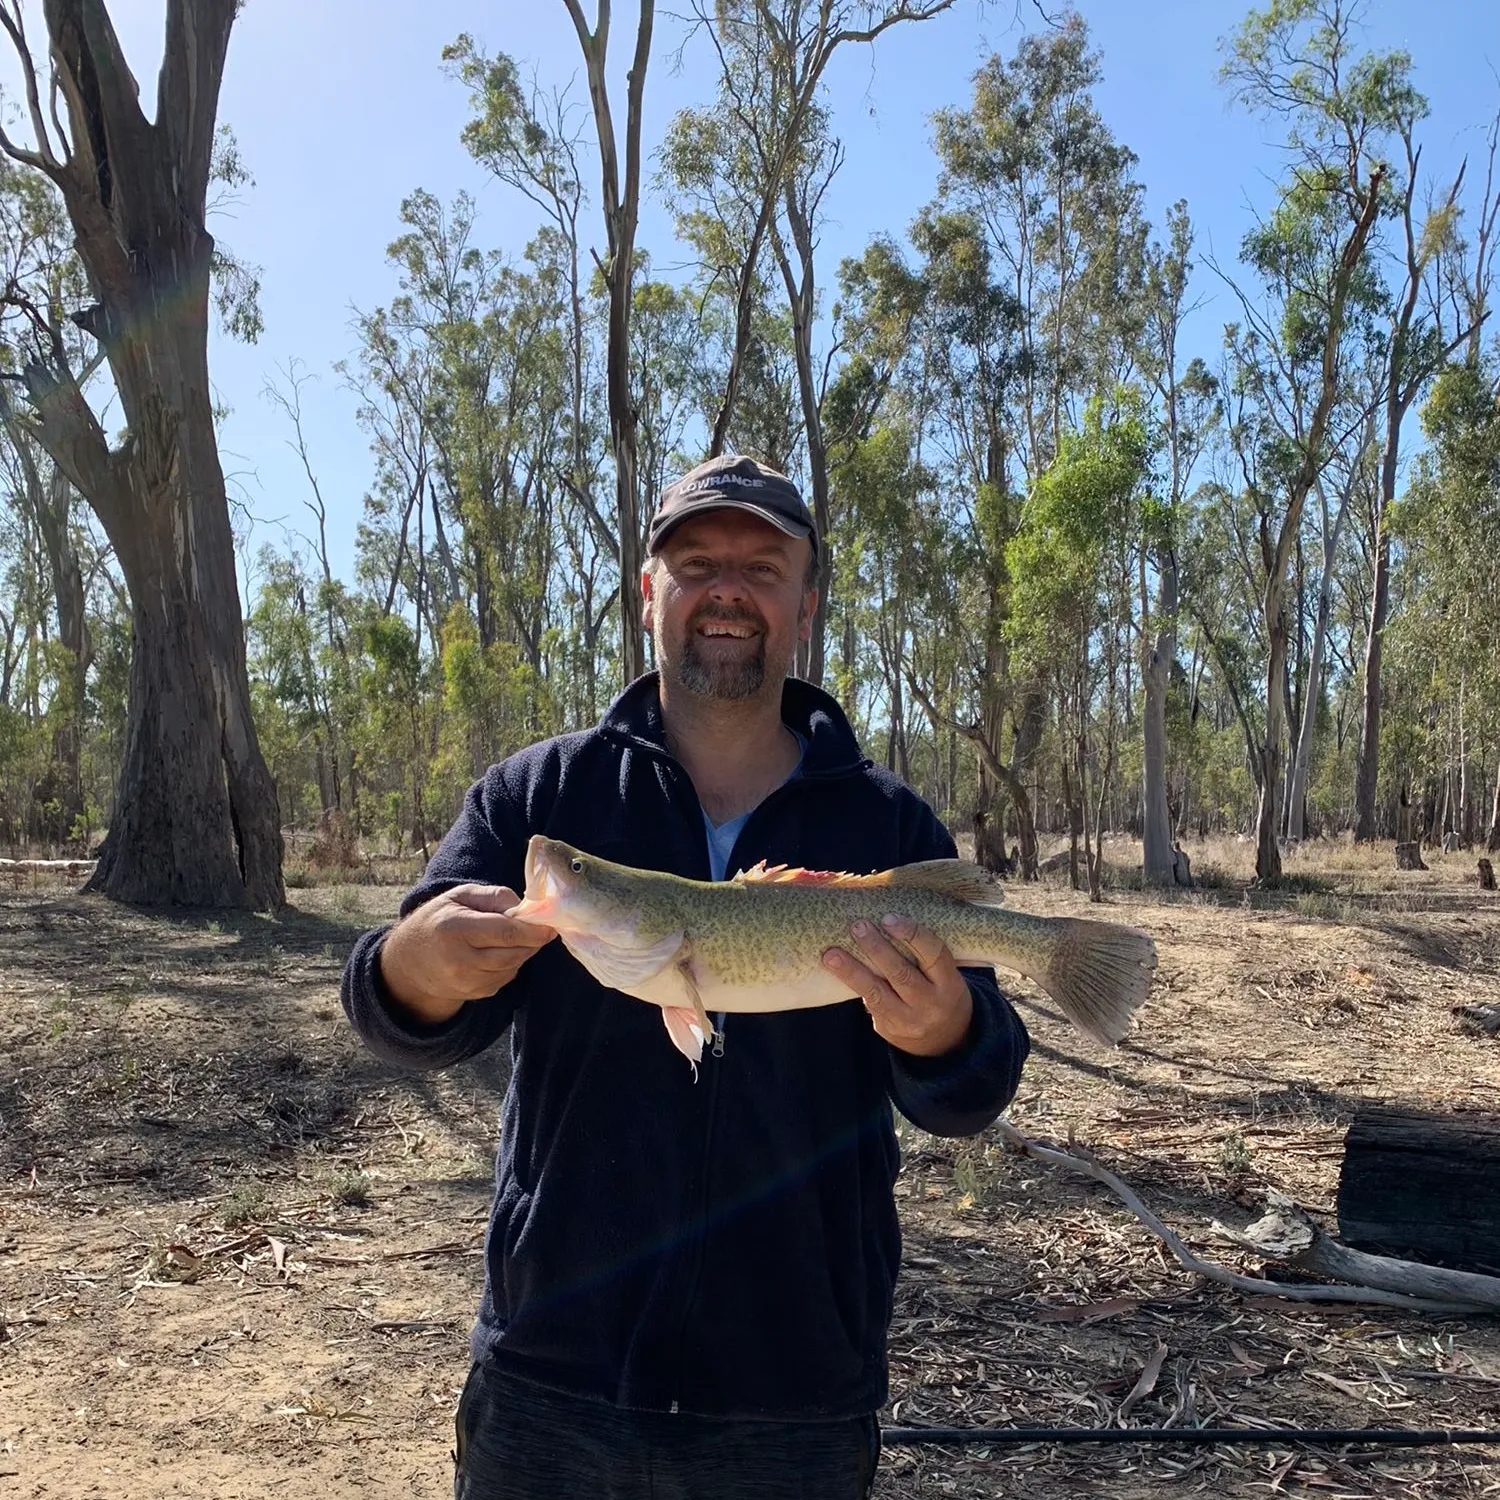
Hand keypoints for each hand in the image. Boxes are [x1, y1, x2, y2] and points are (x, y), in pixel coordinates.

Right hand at [378, 884, 555, 1026]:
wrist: (408, 962)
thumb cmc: (437, 920)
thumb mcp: (459, 896)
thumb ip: (494, 896)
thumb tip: (525, 908)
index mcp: (455, 929)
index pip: (505, 933)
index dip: (532, 930)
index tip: (550, 925)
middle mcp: (460, 959)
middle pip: (513, 953)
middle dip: (532, 941)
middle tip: (540, 928)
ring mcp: (466, 981)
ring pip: (512, 967)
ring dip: (522, 952)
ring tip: (514, 937)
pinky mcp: (474, 994)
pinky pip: (505, 978)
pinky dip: (511, 965)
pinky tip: (499, 953)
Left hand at [822, 914, 973, 1058]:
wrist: (945, 1041)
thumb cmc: (940, 992)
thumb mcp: (945, 976)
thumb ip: (924, 954)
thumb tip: (886, 917)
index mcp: (950, 983)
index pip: (934, 954)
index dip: (912, 934)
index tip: (888, 918)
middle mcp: (932, 1004)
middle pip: (901, 973)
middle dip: (876, 948)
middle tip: (857, 926)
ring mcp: (910, 1020)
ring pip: (877, 992)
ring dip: (851, 971)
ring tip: (831, 954)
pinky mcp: (890, 1030)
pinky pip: (870, 1004)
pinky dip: (853, 984)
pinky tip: (836, 969)